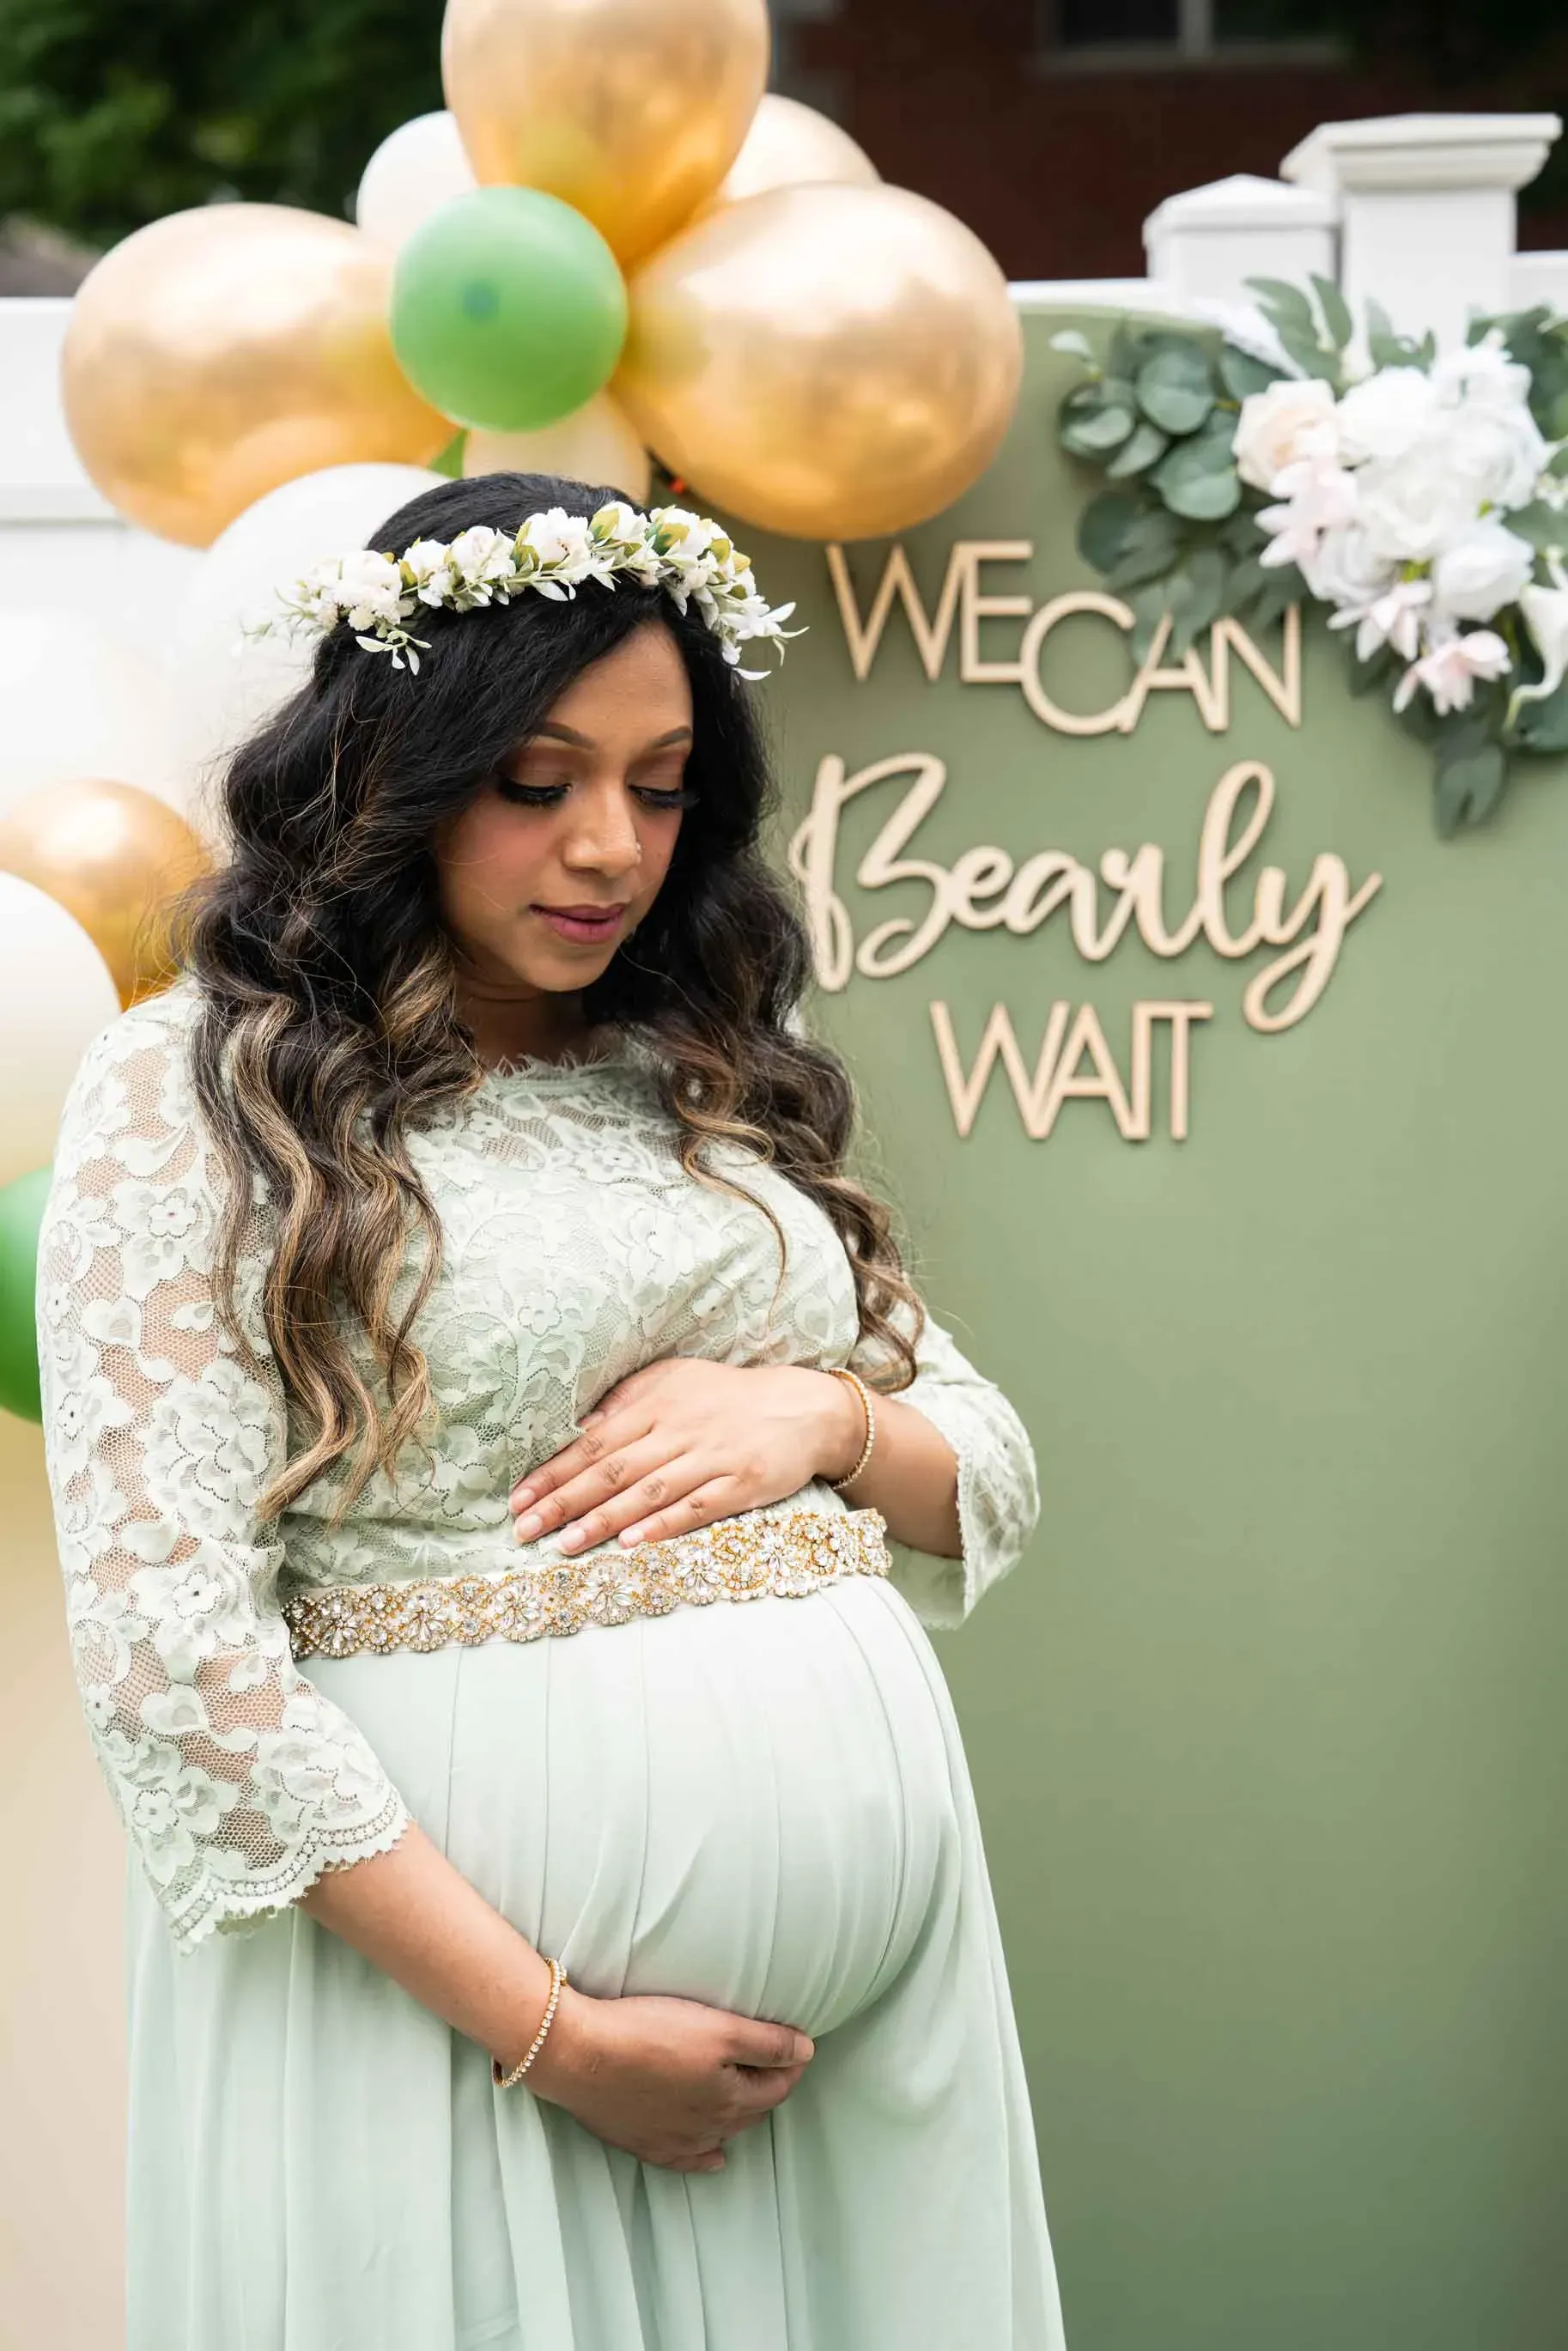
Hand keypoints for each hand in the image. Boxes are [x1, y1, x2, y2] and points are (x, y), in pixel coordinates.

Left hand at [509, 1359, 865, 1550]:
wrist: (803, 1407)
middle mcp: (678, 1430)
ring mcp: (711, 1459)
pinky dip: (662, 1526)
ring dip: (602, 1520)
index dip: (553, 1472)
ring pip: (647, 1493)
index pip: (593, 1443)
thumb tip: (581, 1426)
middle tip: (525, 1530)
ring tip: (564, 1545)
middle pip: (612, 1471)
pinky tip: (631, 1544)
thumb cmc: (729, 1395)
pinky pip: (695, 1508)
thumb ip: (628, 1399)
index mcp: (656, 1404)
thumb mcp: (676, 1378)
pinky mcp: (741, 1484)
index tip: (518, 1499)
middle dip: (564, 1502)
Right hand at [526, 1985, 814, 2171]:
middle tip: (772, 2064)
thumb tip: (807, 2051)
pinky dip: (706, 2155)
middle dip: (767, 2087)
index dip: (790, 2062)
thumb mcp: (719, 2029)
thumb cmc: (649, 2032)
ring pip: (722, 2132)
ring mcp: (674, 2140)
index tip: (796, 2045)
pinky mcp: (643, 2143)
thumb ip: (767, 2043)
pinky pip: (687, 2158)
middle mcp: (708, 2127)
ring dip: (739, 2116)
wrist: (579, 2054)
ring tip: (746, 2097)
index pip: (777, 2085)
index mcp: (731, 2098)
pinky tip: (715, 2155)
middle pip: (751, 2110)